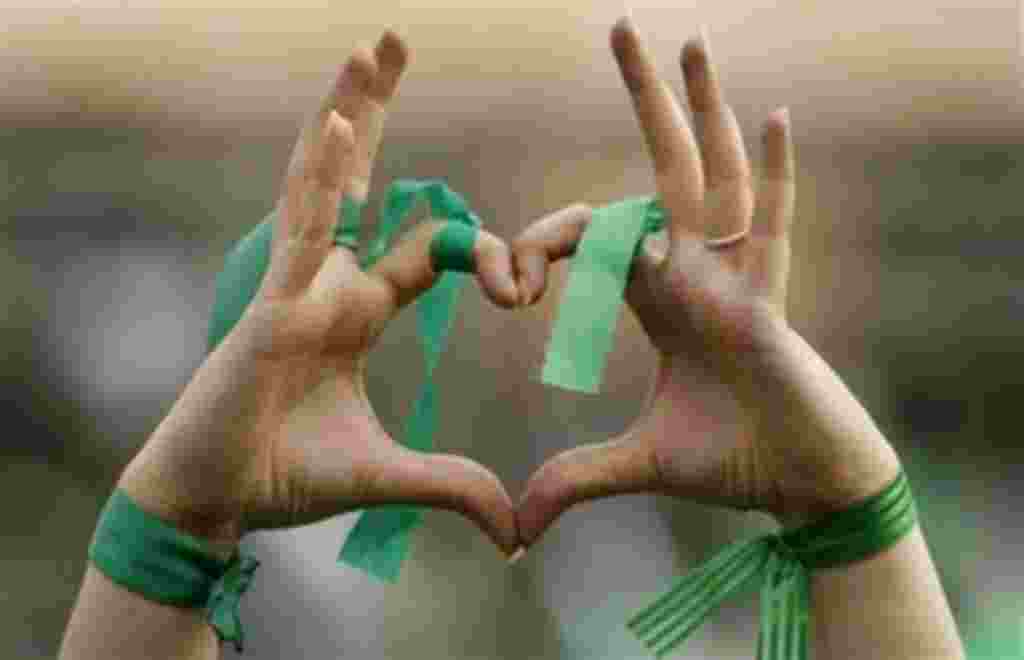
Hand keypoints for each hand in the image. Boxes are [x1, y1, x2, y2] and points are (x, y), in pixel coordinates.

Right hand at [118, 32, 529, 558]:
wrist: (216, 500)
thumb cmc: (284, 476)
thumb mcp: (389, 474)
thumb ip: (455, 486)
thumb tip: (516, 531)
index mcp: (359, 308)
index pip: (432, 249)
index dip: (484, 256)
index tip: (524, 286)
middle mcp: (328, 280)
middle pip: (362, 179)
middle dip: (374, 110)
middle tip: (392, 43)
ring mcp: (297, 284)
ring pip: (326, 183)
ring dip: (350, 113)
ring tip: (371, 50)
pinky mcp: (273, 305)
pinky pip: (305, 231)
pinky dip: (322, 178)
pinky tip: (338, 122)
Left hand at [516, 19, 901, 546]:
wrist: (800, 485)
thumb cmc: (731, 462)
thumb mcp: (637, 462)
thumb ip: (575, 478)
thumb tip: (514, 529)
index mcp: (653, 293)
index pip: (586, 237)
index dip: (537, 249)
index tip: (504, 289)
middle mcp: (692, 269)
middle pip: (659, 169)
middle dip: (644, 99)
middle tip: (621, 27)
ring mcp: (734, 277)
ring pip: (713, 178)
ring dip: (701, 111)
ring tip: (691, 41)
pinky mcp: (769, 301)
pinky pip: (772, 228)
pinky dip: (774, 177)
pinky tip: (771, 117)